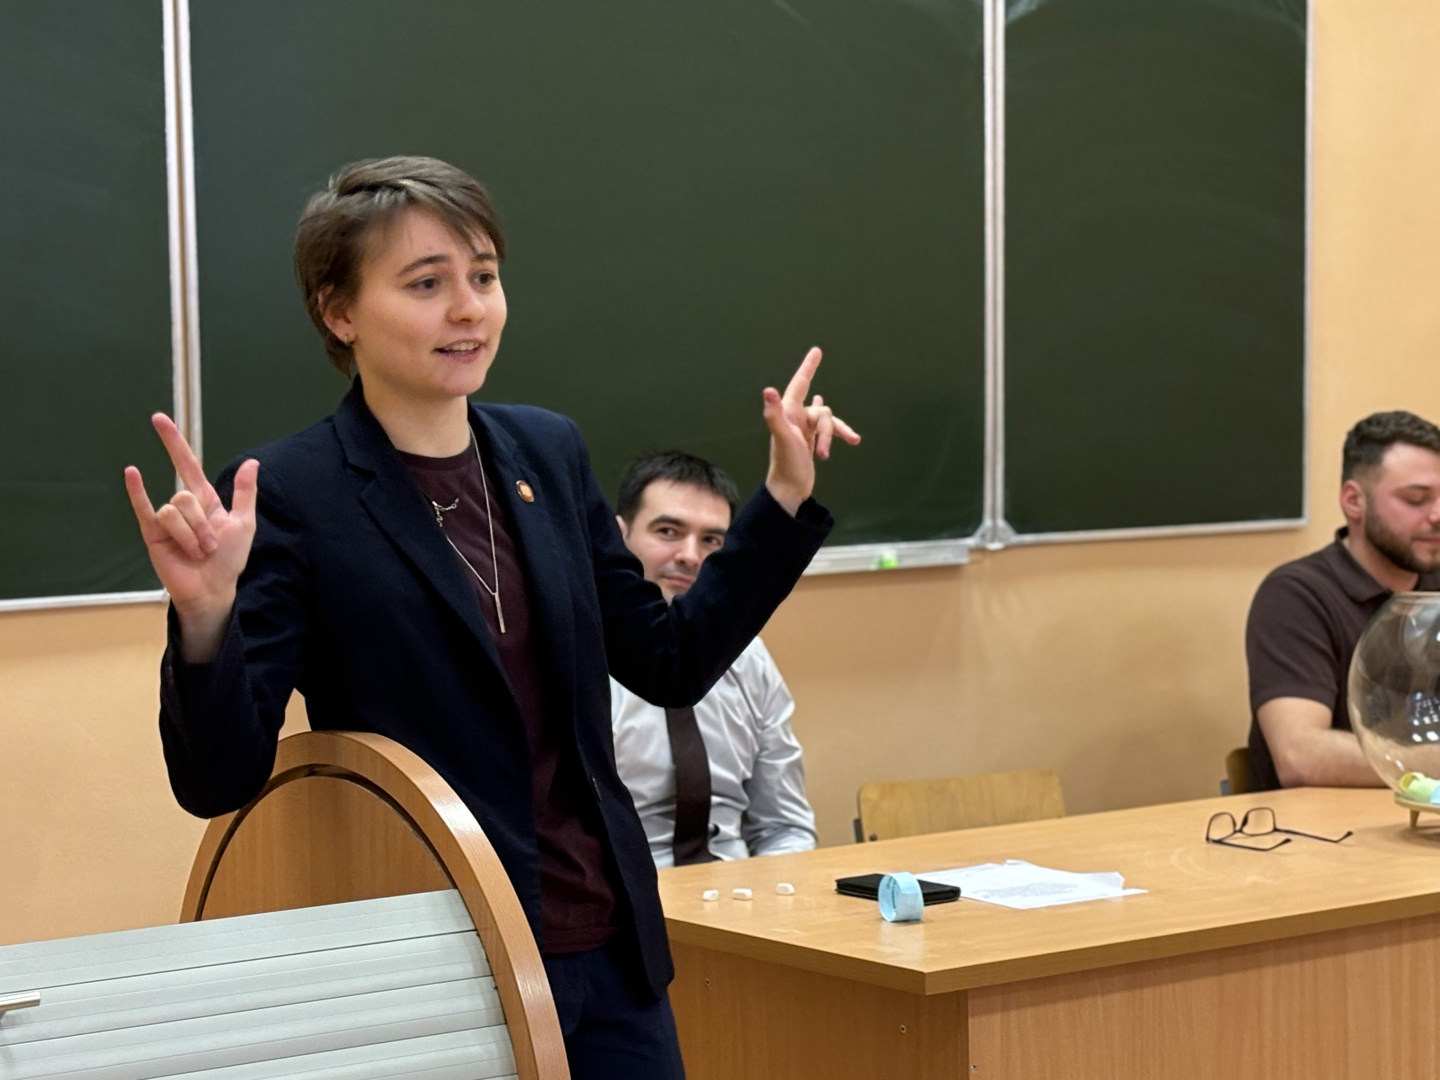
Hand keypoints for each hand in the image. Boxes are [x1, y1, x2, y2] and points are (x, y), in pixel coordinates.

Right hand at [124, 414, 258, 660]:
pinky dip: (137, 491)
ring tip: (197, 553)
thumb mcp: (244, 523)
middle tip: (211, 547)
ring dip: (190, 537)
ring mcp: (165, 520)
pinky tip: (132, 473)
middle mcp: (182, 506)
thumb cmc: (229, 559)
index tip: (159, 419)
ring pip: (173, 513)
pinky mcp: (152, 534)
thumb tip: (252, 462)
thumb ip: (244, 492)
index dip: (173, 442)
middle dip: (202, 526)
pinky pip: (144, 508)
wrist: (214, 589)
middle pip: (185, 497)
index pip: (186, 464)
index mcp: (204, 500)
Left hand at [763, 347, 860, 514]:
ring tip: (832, 454)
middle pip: (821, 411)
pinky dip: (839, 435)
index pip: (800, 383)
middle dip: (827, 430)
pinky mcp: (811, 440)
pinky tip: (852, 440)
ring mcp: (804, 429)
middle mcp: (795, 417)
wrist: (789, 489)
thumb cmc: (785, 464)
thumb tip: (768, 390)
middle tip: (821, 453)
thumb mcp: (783, 438)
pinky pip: (829, 430)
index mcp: (788, 412)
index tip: (817, 351)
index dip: (809, 367)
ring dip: (833, 436)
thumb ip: (774, 415)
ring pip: (828, 421)